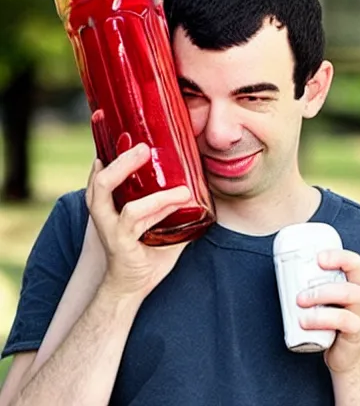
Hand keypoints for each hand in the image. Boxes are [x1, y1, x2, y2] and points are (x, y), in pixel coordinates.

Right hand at [85, 143, 191, 302]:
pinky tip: (179, 197)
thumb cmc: (147, 252)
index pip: (104, 172)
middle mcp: (105, 211)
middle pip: (99, 177)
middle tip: (142, 145)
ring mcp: (108, 226)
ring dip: (130, 170)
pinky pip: (134, 215)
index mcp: (112, 203)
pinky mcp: (118, 241)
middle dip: (119, 157)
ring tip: (152, 159)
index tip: (120, 128)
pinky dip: (158, 203)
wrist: (133, 288)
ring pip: (107, 190)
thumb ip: (174, 206)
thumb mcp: (160, 223)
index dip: (108, 151)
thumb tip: (202, 186)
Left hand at [296, 249, 359, 375]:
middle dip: (323, 286)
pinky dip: (324, 320)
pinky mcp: (356, 332)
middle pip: (351, 282)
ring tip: (301, 306)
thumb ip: (311, 284)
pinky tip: (307, 323)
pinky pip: (346, 321)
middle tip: (300, 295)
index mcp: (352, 283)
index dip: (338, 256)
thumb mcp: (322, 299)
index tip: (318, 258)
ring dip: (321, 299)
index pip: (353, 263)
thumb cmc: (329, 322)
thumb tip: (282, 269)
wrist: (343, 355)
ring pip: (349, 297)